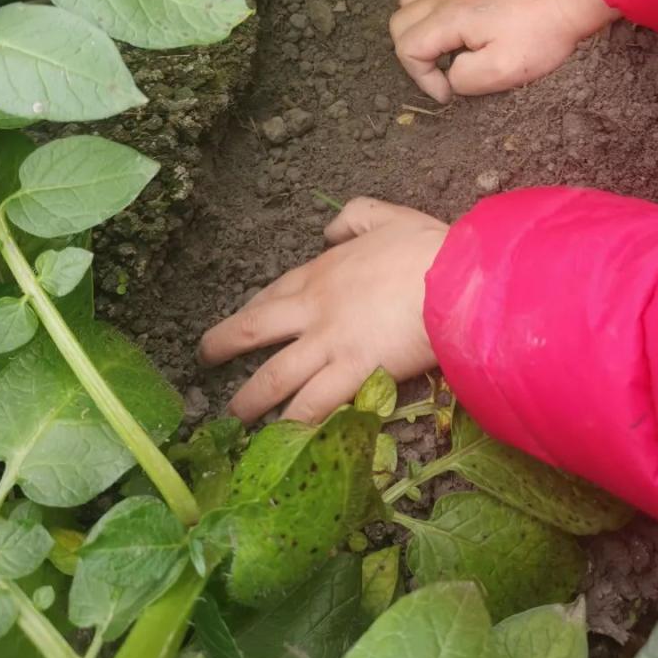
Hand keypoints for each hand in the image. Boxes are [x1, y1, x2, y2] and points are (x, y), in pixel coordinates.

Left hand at [198, 199, 446, 424]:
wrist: (454, 280)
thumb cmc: (426, 248)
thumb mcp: (386, 216)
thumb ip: (354, 217)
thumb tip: (330, 230)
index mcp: (322, 272)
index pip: (274, 293)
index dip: (252, 309)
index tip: (238, 322)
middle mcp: (314, 310)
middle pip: (254, 330)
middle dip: (223, 346)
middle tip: (204, 360)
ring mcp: (328, 345)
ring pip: (274, 377)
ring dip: (249, 399)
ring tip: (233, 416)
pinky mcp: (351, 375)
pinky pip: (314, 406)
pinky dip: (293, 425)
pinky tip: (279, 441)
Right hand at [390, 0, 618, 101]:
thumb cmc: (542, 35)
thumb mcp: (504, 71)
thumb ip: (464, 78)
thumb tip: (449, 75)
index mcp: (450, 16)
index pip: (407, 48)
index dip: (420, 77)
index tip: (447, 91)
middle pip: (399, 22)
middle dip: (413, 54)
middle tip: (441, 71)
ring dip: (414, 23)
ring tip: (439, 42)